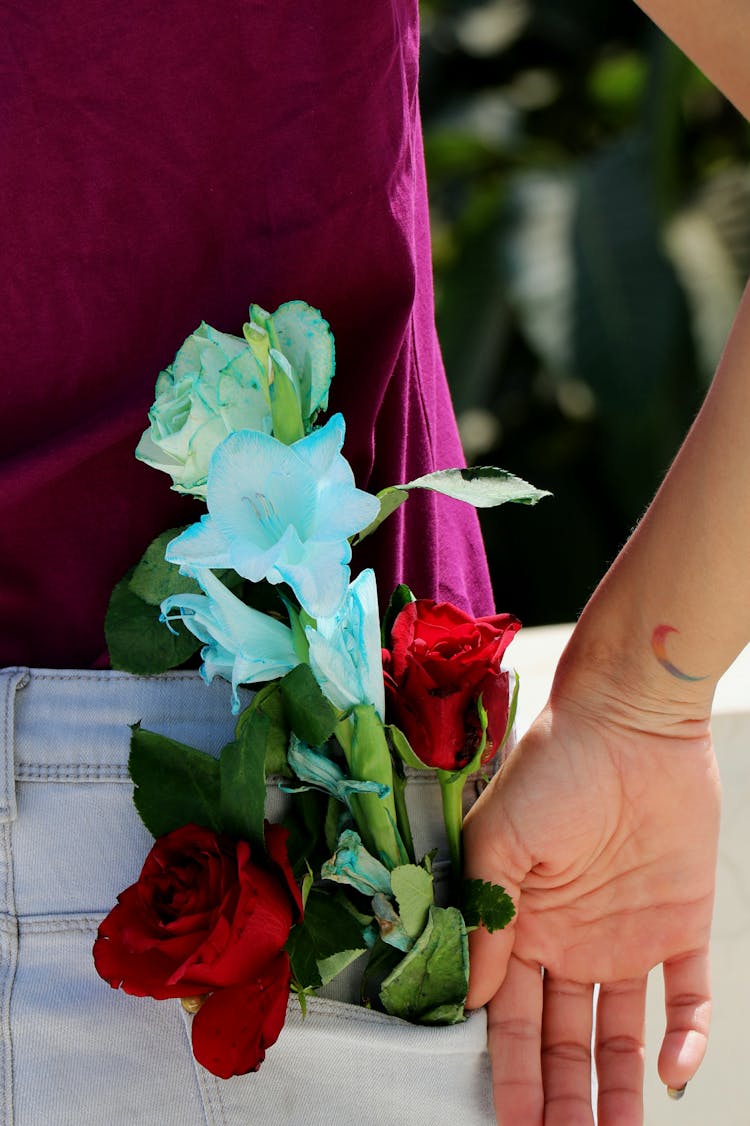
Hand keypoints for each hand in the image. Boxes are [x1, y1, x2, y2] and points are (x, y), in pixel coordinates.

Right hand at [463, 685, 719, 1124]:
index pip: (510, 1019)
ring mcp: (627, 935)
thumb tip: (472, 997)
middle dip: (561, 1101)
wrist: (629, 720)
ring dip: (620, 1091)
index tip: (507, 1125)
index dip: (509, 1074)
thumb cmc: (552, 769)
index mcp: (520, 922)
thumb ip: (486, 921)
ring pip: (621, 1034)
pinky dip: (686, 1037)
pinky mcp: (681, 923)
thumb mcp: (498, 842)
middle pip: (563, 1039)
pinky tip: (675, 1073)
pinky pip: (688, 996)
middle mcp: (570, 939)